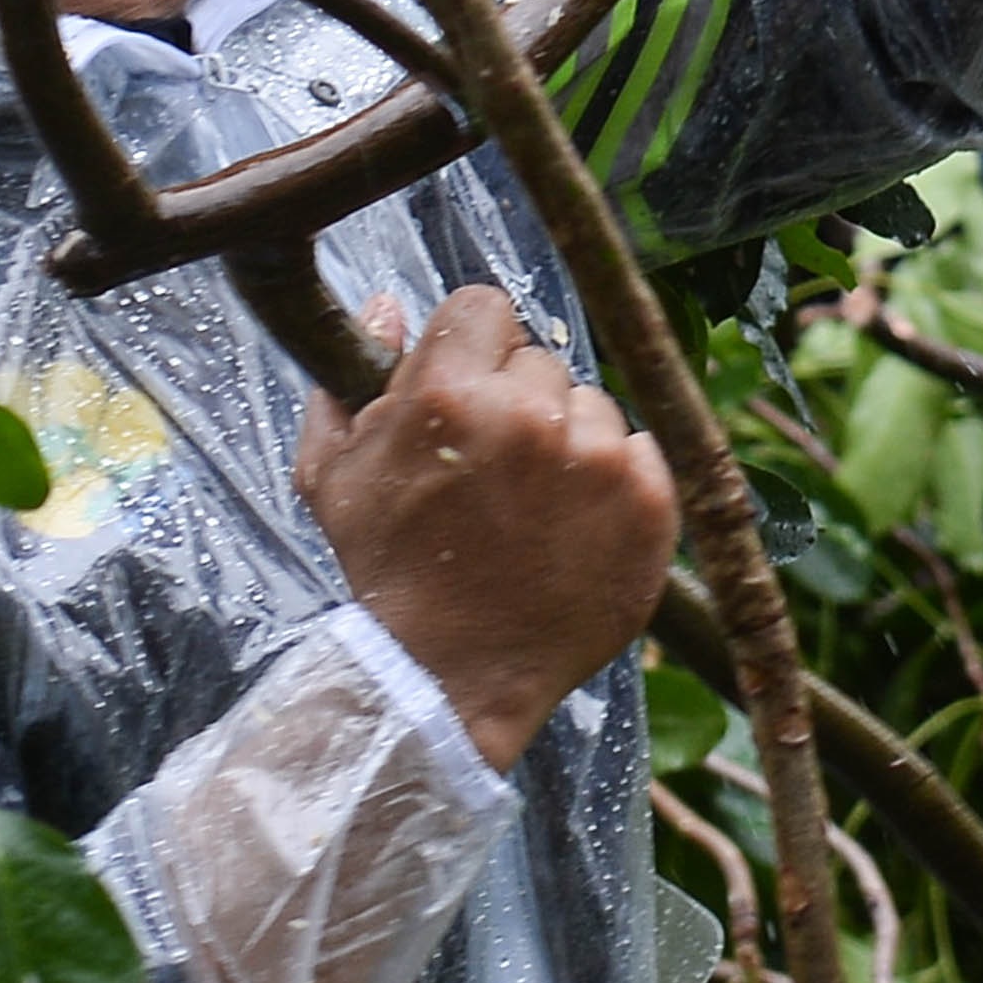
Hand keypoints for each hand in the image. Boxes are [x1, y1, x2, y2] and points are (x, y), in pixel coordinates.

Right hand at [291, 287, 678, 768]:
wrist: (449, 678)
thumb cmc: (385, 572)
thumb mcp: (332, 474)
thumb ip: (351, 378)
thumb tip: (388, 305)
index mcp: (448, 395)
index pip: (484, 306)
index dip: (472, 345)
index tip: (468, 389)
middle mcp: (530, 416)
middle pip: (540, 359)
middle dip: (517, 399)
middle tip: (494, 467)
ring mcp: (599, 460)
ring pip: (593, 405)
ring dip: (568, 441)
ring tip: (533, 508)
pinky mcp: (650, 503)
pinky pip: (640, 452)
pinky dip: (614, 482)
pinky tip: (574, 527)